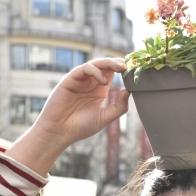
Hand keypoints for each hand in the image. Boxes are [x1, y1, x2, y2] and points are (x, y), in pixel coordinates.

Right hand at [6, 58, 129, 176]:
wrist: (60, 132)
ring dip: (109, 63)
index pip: (113, 73)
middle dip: (118, 63)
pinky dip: (95, 71)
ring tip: (120, 68)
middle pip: (105, 65)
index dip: (123, 70)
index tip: (135, 71)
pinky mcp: (70, 79)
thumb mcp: (105, 118)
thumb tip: (128, 91)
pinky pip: (84, 69)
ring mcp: (80, 80)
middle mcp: (90, 82)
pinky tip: (103, 82)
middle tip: (130, 65)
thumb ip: (118, 107)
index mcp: (99, 89)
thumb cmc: (80, 127)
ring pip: (95, 63)